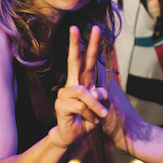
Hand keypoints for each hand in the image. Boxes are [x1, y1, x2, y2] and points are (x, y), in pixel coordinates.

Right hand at [52, 26, 109, 146]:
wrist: (73, 136)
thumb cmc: (87, 119)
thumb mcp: (101, 108)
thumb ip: (101, 98)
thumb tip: (95, 91)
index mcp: (84, 81)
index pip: (88, 60)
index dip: (92, 45)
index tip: (96, 28)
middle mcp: (73, 84)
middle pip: (74, 60)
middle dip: (75, 43)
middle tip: (74, 27)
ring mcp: (65, 93)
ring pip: (84, 93)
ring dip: (95, 106)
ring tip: (99, 115)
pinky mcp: (61, 105)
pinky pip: (80, 105)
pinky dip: (89, 113)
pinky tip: (87, 120)